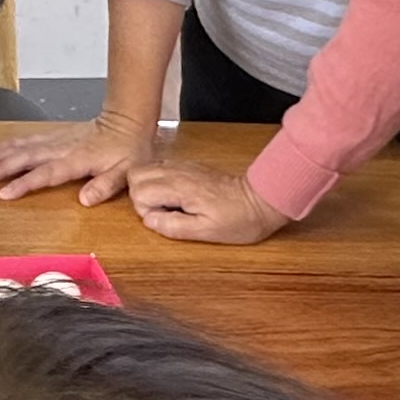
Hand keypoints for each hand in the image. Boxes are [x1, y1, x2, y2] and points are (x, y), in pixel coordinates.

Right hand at [0, 115, 158, 203]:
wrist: (127, 120)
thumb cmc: (128, 149)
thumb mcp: (126, 172)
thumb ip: (106, 185)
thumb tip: (85, 200)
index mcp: (77, 159)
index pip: (45, 173)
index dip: (24, 183)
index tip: (3, 193)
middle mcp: (61, 147)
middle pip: (25, 157)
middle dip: (0, 168)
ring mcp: (55, 139)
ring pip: (21, 146)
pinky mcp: (53, 134)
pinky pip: (26, 139)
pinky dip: (7, 145)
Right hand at [127, 158, 291, 243]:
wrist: (262, 200)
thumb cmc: (239, 219)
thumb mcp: (206, 232)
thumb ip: (173, 226)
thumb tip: (149, 220)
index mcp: (180, 187)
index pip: (138, 191)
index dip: (146, 210)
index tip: (166, 218)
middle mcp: (179, 172)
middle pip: (136, 174)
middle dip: (140, 195)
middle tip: (163, 211)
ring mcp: (184, 167)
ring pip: (146, 168)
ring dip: (149, 187)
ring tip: (169, 204)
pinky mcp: (190, 167)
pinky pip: (161, 168)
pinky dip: (160, 182)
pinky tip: (177, 197)